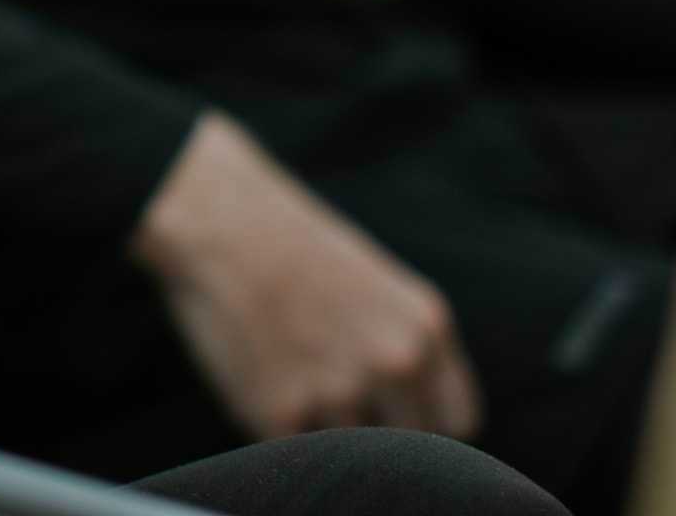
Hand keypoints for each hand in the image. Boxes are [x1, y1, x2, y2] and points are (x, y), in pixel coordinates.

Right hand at [131, 111, 478, 440]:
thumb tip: (418, 419)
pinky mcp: (277, 411)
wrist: (217, 219)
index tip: (396, 418)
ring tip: (288, 367)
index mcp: (426, 328)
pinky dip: (274, 426)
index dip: (426, 427)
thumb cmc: (295, 248)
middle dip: (374, 435)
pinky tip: (259, 372)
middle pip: (409, 454)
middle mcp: (394, 362)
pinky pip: (290, 448)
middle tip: (333, 395)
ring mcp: (337, 390)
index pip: (458, 423)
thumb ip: (409, 350)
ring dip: (319, 428)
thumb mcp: (381, 286)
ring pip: (345, 454)